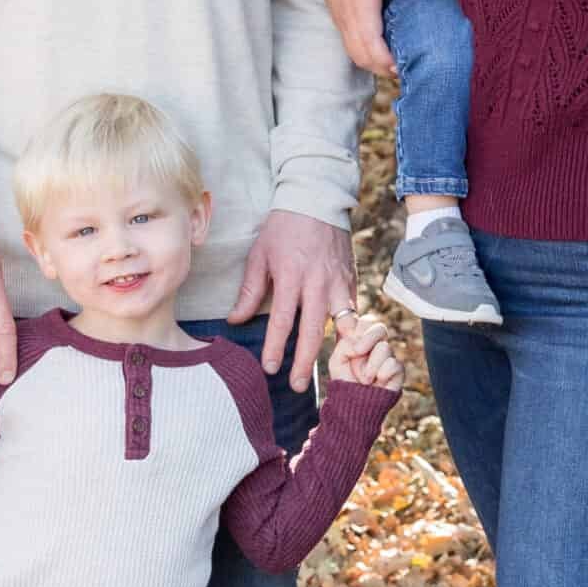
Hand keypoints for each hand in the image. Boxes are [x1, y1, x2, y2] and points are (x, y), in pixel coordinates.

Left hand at [228, 208, 355, 391]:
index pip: (282, 320)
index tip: (269, 368)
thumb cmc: (283, 227)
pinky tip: (345, 348)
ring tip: (329, 374)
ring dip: (333, 351)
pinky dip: (349, 330)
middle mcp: (317, 282)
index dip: (275, 347)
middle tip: (296, 386)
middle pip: (312, 330)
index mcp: (290, 275)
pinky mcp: (351, 279)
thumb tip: (235, 320)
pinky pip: (352, 310)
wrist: (317, 200)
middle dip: (304, 360)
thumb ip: (250, 290)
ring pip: (338, 324)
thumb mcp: (260, 254)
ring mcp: (338, 281)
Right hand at [313, 0, 394, 76]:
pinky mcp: (333, 5)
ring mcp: (336, 8)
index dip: (384, 60)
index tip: (400, 67)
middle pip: (358, 52)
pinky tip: (377, 45)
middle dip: (379, 66)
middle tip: (401, 70)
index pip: (369, 42)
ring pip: (350, 47)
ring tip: (391, 62)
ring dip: (370, 59)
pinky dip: (361, 47)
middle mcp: (345, 8)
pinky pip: (346, 36)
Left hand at [327, 310, 402, 392]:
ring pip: (384, 347)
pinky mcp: (398, 371)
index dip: (357, 326)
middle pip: (380, 327)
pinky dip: (382, 374)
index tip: (347, 334)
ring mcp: (388, 357)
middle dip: (368, 338)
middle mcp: (376, 346)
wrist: (353, 406)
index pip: (364, 322)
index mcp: (360, 340)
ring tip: (365, 379)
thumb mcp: (337, 360)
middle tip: (358, 351)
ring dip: (370, 365)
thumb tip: (360, 343)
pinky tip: (377, 382)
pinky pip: (393, 364)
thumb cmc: (344, 382)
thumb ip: (345, 344)